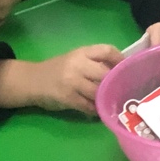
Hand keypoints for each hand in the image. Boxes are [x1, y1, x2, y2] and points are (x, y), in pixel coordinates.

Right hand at [0, 45, 122, 113]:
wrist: (32, 80)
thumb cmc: (59, 70)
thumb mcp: (76, 60)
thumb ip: (95, 63)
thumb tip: (121, 73)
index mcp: (82, 52)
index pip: (107, 50)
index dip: (120, 60)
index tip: (128, 71)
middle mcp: (77, 64)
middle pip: (106, 74)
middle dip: (115, 85)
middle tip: (121, 92)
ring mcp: (72, 81)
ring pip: (98, 92)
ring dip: (105, 99)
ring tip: (109, 103)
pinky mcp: (67, 97)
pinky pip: (88, 106)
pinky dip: (95, 110)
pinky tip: (96, 110)